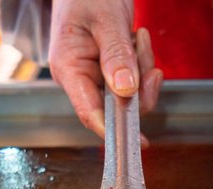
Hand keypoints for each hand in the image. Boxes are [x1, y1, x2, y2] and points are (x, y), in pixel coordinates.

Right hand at [48, 0, 162, 143]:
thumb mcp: (105, 21)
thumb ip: (116, 55)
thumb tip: (126, 92)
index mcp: (69, 70)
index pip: (91, 113)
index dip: (115, 131)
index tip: (139, 142)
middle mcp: (81, 78)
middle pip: (118, 106)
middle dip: (139, 85)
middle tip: (142, 52)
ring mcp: (96, 76)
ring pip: (131, 93)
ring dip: (143, 67)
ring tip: (137, 37)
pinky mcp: (110, 71)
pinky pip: (135, 80)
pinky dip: (143, 63)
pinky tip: (136, 40)